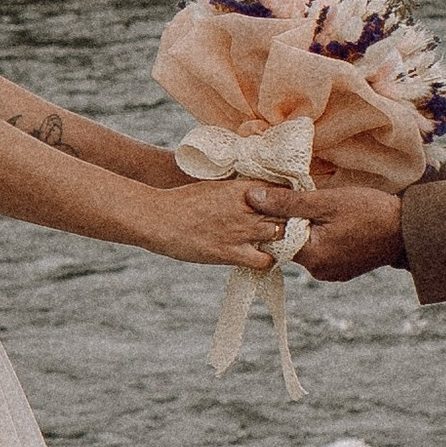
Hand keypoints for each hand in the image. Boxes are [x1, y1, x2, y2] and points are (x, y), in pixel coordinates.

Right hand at [149, 180, 277, 269]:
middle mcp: (247, 207)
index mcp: (242, 187)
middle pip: (285, 211)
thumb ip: (237, 189)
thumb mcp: (214, 185)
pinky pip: (265, 261)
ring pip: (281, 234)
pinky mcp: (231, 253)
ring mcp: (241, 231)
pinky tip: (262, 258)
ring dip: (280, 238)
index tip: (287, 204)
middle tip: (287, 223)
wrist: (158, 217)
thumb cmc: (182, 200)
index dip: (287, 197)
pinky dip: (268, 261)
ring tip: (275, 241)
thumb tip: (252, 193)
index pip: (282, 188)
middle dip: (287, 217)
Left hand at [247, 177, 402, 280]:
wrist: (408, 230)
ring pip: (308, 247)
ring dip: (310, 229)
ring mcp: (332, 273)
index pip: (274, 240)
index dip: (273, 218)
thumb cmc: (369, 212)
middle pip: (290, 244)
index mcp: (310, 256)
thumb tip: (252, 198)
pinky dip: (324, 237)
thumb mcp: (326, 201)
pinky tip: (336, 222)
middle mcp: (318, 271)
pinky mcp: (344, 270)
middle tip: (307, 200)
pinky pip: (324, 252)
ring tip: (325, 210)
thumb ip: (288, 202)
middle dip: (293, 223)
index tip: (280, 200)